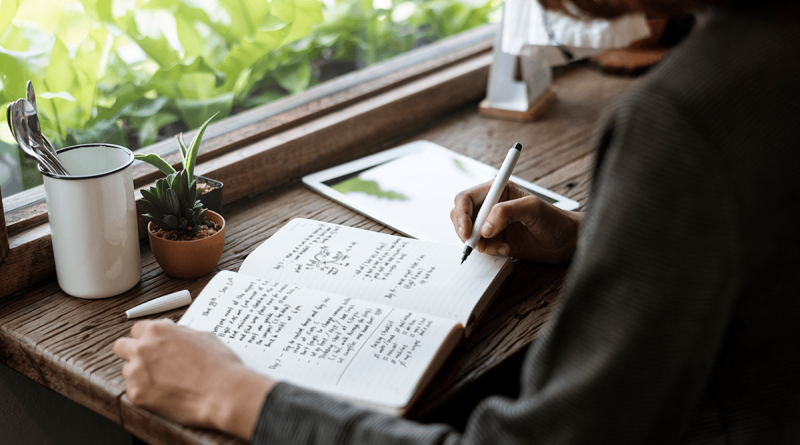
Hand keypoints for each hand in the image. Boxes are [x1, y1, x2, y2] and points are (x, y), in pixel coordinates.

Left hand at [113, 319, 275, 439]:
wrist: (224, 392)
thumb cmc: (219, 364)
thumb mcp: (202, 336)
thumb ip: (179, 333)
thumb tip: (172, 332)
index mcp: (159, 330)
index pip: (137, 329)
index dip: (147, 337)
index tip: (153, 345)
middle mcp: (143, 348)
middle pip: (121, 346)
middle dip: (132, 352)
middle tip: (149, 361)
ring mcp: (137, 372)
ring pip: (127, 370)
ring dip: (141, 374)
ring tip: (165, 382)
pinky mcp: (137, 394)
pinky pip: (134, 391)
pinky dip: (147, 393)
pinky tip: (166, 393)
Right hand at [450, 181, 582, 263]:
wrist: (567, 242)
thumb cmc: (555, 220)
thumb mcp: (533, 209)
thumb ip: (506, 213)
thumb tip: (484, 227)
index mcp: (498, 190)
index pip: (466, 198)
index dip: (462, 215)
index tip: (468, 232)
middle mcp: (491, 205)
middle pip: (461, 215)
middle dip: (465, 231)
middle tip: (477, 244)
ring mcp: (492, 224)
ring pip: (469, 233)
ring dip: (480, 244)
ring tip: (502, 247)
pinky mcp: (496, 240)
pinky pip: (480, 246)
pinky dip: (488, 251)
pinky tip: (506, 250)